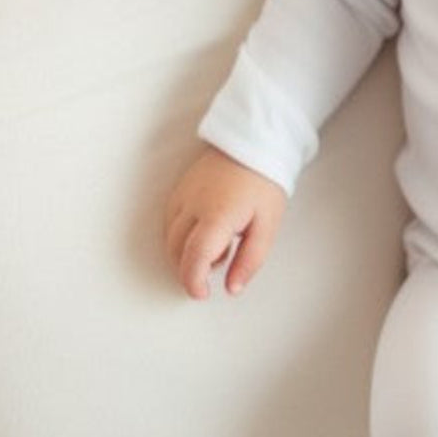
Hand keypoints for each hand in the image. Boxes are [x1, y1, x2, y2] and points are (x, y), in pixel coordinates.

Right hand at [165, 145, 287, 298]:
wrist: (254, 142)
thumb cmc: (264, 183)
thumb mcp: (268, 225)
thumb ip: (250, 260)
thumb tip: (232, 288)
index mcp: (218, 215)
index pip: (194, 258)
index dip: (193, 282)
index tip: (202, 293)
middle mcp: (192, 205)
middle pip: (176, 252)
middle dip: (191, 269)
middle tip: (221, 263)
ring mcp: (182, 196)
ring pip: (169, 239)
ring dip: (186, 253)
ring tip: (219, 243)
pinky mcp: (178, 191)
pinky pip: (169, 223)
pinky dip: (181, 237)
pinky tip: (205, 231)